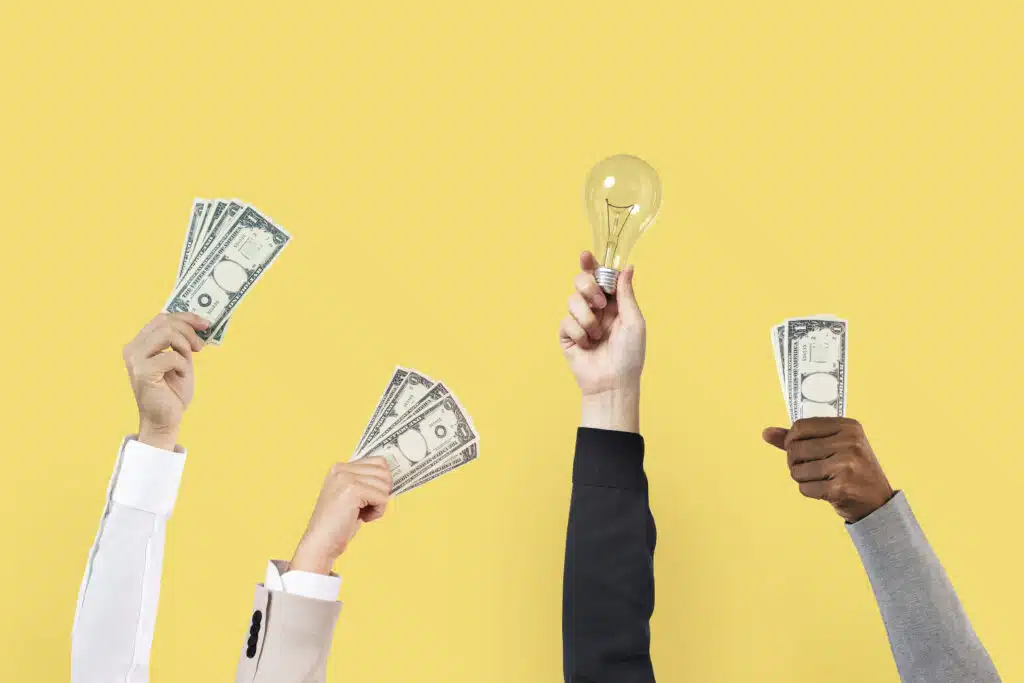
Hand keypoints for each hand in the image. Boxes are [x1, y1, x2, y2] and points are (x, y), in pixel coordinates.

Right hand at [123, 312, 208, 450]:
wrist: (166, 418)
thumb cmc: (172, 390)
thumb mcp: (180, 359)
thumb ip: (181, 341)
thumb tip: (198, 321)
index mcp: (140, 343)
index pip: (161, 318)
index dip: (186, 317)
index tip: (205, 323)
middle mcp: (133, 348)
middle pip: (165, 322)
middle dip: (189, 330)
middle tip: (200, 347)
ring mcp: (135, 359)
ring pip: (168, 334)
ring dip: (185, 346)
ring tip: (189, 361)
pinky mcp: (143, 372)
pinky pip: (172, 356)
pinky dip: (183, 365)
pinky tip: (180, 376)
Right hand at [290, 458, 392, 574]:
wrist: (321, 543)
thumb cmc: (339, 524)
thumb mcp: (351, 496)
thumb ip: (366, 481)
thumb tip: (392, 475)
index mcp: (340, 467)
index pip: (379, 462)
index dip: (381, 483)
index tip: (369, 498)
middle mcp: (341, 469)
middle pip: (384, 472)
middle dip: (381, 493)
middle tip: (364, 508)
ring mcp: (346, 478)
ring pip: (385, 486)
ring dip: (378, 505)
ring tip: (360, 513)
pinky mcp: (353, 490)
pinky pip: (383, 498)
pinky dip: (377, 512)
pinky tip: (361, 518)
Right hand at [559, 252, 644, 431]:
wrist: (613, 382)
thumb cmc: (630, 355)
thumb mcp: (634, 321)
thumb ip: (626, 294)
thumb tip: (627, 267)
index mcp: (613, 303)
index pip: (600, 277)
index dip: (591, 265)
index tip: (586, 256)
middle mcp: (595, 309)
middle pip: (581, 282)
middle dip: (588, 288)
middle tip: (600, 303)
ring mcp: (580, 321)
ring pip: (572, 300)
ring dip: (586, 318)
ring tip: (596, 335)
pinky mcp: (567, 335)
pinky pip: (566, 321)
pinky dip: (579, 333)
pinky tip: (587, 345)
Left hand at [762, 417, 894, 522]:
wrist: (877, 502)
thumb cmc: (851, 469)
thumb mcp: (833, 446)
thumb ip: (799, 438)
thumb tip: (766, 432)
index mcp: (848, 426)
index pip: (800, 426)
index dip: (790, 440)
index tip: (797, 449)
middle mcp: (850, 442)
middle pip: (795, 448)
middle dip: (794, 461)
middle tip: (808, 467)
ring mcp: (847, 465)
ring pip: (797, 469)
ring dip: (801, 477)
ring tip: (818, 478)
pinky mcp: (841, 487)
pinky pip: (805, 488)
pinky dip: (809, 490)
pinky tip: (824, 490)